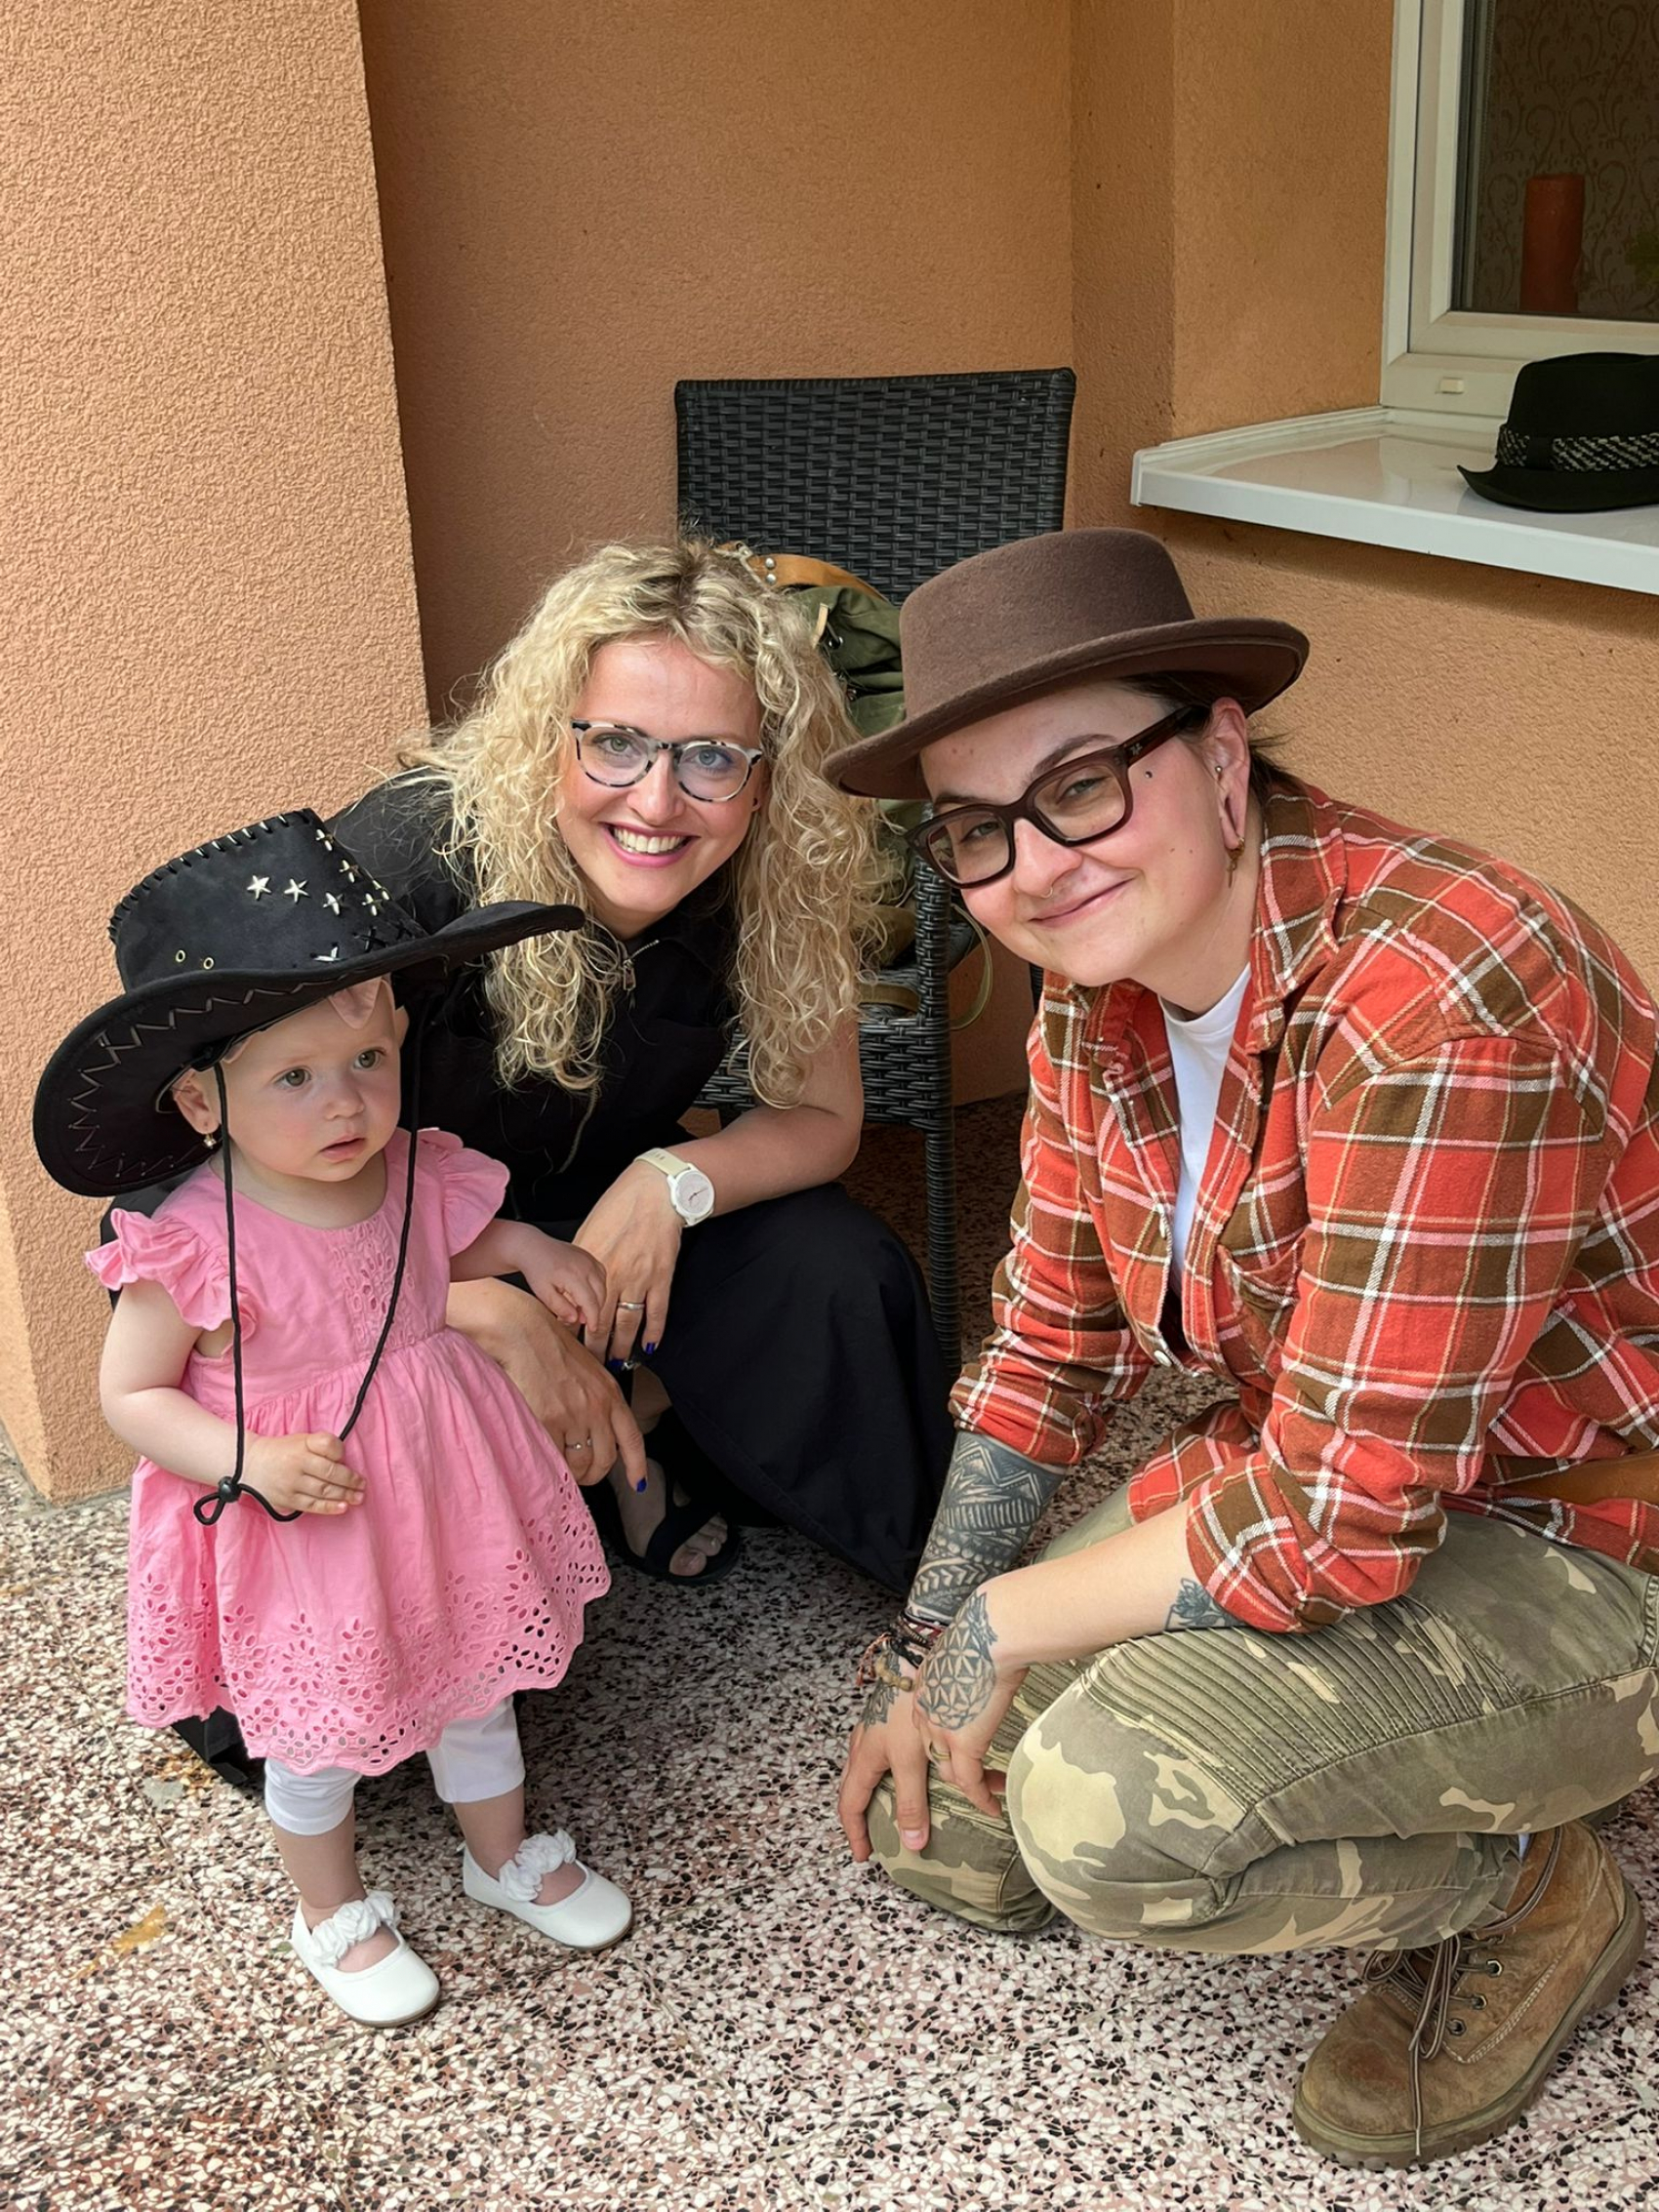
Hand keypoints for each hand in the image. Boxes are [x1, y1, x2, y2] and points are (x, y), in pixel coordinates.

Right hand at [242, 1431, 363, 1516]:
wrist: (250, 1465)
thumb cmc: (283, 1451)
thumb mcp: (301, 1440)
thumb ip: (321, 1445)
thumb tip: (342, 1460)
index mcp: (301, 1446)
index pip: (327, 1446)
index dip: (340, 1453)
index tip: (347, 1459)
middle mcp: (296, 1464)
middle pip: (329, 1472)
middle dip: (350, 1480)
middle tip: (362, 1485)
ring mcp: (291, 1484)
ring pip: (323, 1490)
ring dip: (344, 1495)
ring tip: (358, 1497)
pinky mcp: (287, 1500)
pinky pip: (312, 1505)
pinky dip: (329, 1507)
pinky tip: (343, 1507)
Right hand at [446, 1277, 645, 1489]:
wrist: (523, 1332)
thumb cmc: (549, 1346)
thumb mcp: (587, 1370)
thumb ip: (596, 1398)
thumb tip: (594, 1429)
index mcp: (610, 1393)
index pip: (631, 1438)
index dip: (637, 1465)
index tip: (638, 1483)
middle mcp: (597, 1407)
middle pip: (606, 1458)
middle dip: (595, 1474)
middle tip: (582, 1477)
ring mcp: (574, 1415)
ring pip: (581, 1463)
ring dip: (573, 1474)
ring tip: (562, 1471)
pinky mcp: (548, 1420)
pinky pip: (554, 1456)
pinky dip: (551, 1464)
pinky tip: (545, 1460)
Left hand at [517, 1229, 605, 1335]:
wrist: (533, 1248)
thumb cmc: (536, 1269)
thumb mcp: (543, 1293)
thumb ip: (560, 1307)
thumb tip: (575, 1319)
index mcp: (574, 1276)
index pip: (591, 1303)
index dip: (593, 1319)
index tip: (592, 1328)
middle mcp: (585, 1266)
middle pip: (600, 1295)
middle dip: (594, 1311)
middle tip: (582, 1320)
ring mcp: (589, 1260)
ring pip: (603, 1286)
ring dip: (596, 1300)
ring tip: (580, 1307)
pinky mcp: (590, 1257)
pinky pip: (601, 1276)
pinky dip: (597, 1288)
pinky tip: (585, 1293)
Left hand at [573, 1160, 683, 1364]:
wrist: (653, 1195)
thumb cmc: (620, 1208)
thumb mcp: (589, 1232)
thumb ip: (582, 1261)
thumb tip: (575, 1284)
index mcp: (592, 1268)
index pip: (580, 1308)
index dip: (575, 1330)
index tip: (571, 1344)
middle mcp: (614, 1278)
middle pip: (601, 1322)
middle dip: (596, 1348)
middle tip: (592, 1365)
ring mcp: (640, 1280)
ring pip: (628, 1323)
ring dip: (622, 1346)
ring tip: (618, 1362)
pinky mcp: (661, 1278)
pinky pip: (657, 1313)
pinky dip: (654, 1332)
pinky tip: (649, 1346)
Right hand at [837, 1659, 933, 1862]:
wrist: (916, 1659)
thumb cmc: (907, 1707)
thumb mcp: (910, 1761)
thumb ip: (912, 1801)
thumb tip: (911, 1843)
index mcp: (862, 1759)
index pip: (850, 1806)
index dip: (856, 1834)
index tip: (864, 1855)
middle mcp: (864, 1745)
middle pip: (855, 1789)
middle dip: (864, 1816)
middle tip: (878, 1836)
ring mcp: (876, 1729)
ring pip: (872, 1770)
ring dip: (880, 1792)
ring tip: (899, 1807)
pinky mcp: (892, 1717)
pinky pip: (887, 1753)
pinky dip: (895, 1772)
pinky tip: (917, 1770)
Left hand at [913, 1588, 1026, 1819]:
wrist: (991, 1633)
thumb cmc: (987, 1634)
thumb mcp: (965, 1654)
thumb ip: (966, 1672)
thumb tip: (988, 1671)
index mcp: (922, 1690)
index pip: (924, 1728)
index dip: (936, 1745)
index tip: (952, 1753)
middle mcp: (923, 1713)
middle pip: (930, 1755)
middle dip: (947, 1774)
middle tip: (965, 1785)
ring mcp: (940, 1730)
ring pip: (949, 1772)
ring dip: (971, 1787)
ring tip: (988, 1796)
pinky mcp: (962, 1742)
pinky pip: (970, 1782)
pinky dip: (981, 1797)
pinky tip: (992, 1807)